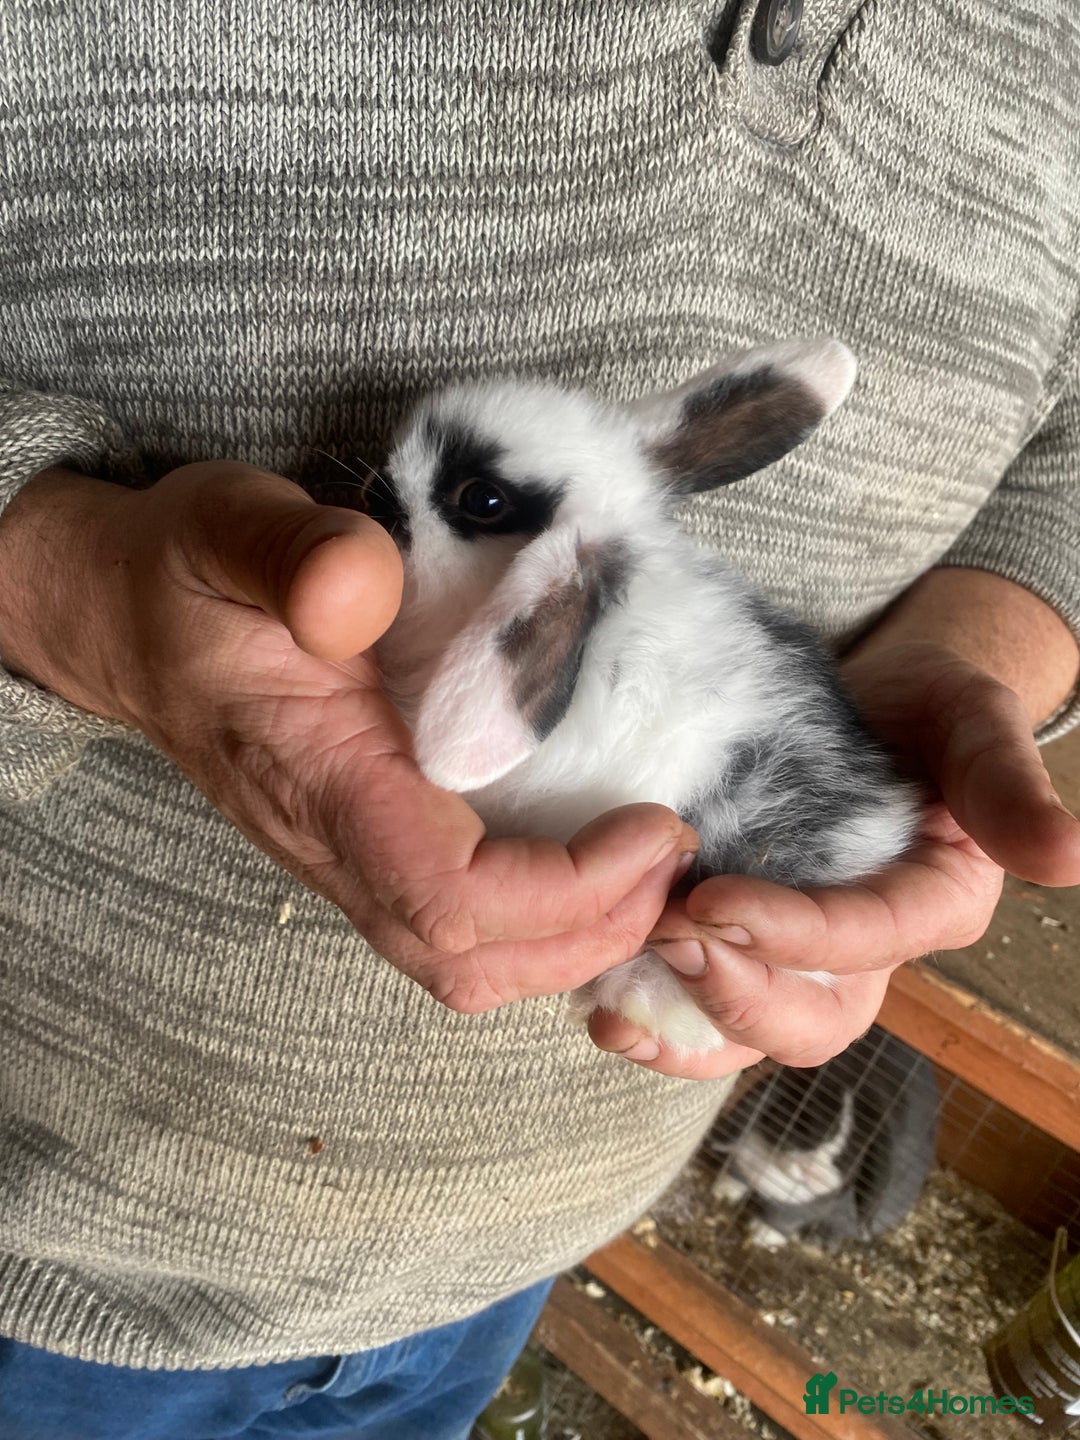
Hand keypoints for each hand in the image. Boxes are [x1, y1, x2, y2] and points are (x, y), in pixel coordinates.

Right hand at [0, 462, 696, 1010]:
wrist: (129, 619)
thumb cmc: (185, 577)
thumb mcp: (229, 530)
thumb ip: (295, 555)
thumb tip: (366, 590)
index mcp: (320, 780)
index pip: (448, 896)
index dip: (564, 889)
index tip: (652, 822)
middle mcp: (337, 842)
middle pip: (467, 963)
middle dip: (591, 936)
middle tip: (676, 855)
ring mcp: (351, 853)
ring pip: (464, 962)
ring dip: (574, 942)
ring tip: (653, 871)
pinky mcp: (370, 841)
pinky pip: (460, 924)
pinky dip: (544, 921)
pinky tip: (601, 869)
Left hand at [588, 638, 1079, 1078]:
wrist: (869, 698)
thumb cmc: (925, 702)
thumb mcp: (972, 720)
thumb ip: (1005, 782)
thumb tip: (1066, 858)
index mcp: (932, 903)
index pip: (865, 938)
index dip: (793, 933)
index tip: (712, 903)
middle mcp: (869, 949)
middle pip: (814, 1017)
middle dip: (737, 996)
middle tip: (666, 942)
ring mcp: (804, 955)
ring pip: (754, 1031)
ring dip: (686, 1029)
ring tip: (616, 1006)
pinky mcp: (749, 943)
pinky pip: (710, 1006)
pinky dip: (660, 1018)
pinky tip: (603, 1009)